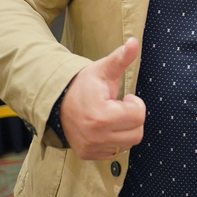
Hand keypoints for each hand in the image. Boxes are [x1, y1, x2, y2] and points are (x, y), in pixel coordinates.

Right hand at [60, 37, 145, 159]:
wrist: (56, 102)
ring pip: (128, 144)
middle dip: (133, 118)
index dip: (135, 104)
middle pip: (137, 133)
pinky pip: (114, 152)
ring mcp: (90, 148)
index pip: (139, 116)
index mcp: (101, 116)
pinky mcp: (87, 155)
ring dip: (125, 130)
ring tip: (112, 117)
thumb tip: (135, 42)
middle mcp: (95, 137)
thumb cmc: (83, 84)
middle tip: (119, 107)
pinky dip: (115, 140)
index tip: (124, 98)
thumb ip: (121, 58)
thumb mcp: (103, 69)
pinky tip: (105, 127)